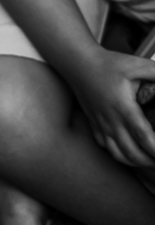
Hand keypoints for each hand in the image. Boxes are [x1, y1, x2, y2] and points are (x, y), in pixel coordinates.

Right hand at [68, 48, 154, 166]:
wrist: (77, 62)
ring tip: (150, 160)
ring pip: (118, 154)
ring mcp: (100, 124)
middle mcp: (111, 120)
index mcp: (123, 107)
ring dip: (137, 162)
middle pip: (132, 153)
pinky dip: (121, 154)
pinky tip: (131, 150)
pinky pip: (106, 147)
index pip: (144, 137)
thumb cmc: (107, 63)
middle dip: (151, 161)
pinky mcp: (93, 124)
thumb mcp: (137, 65)